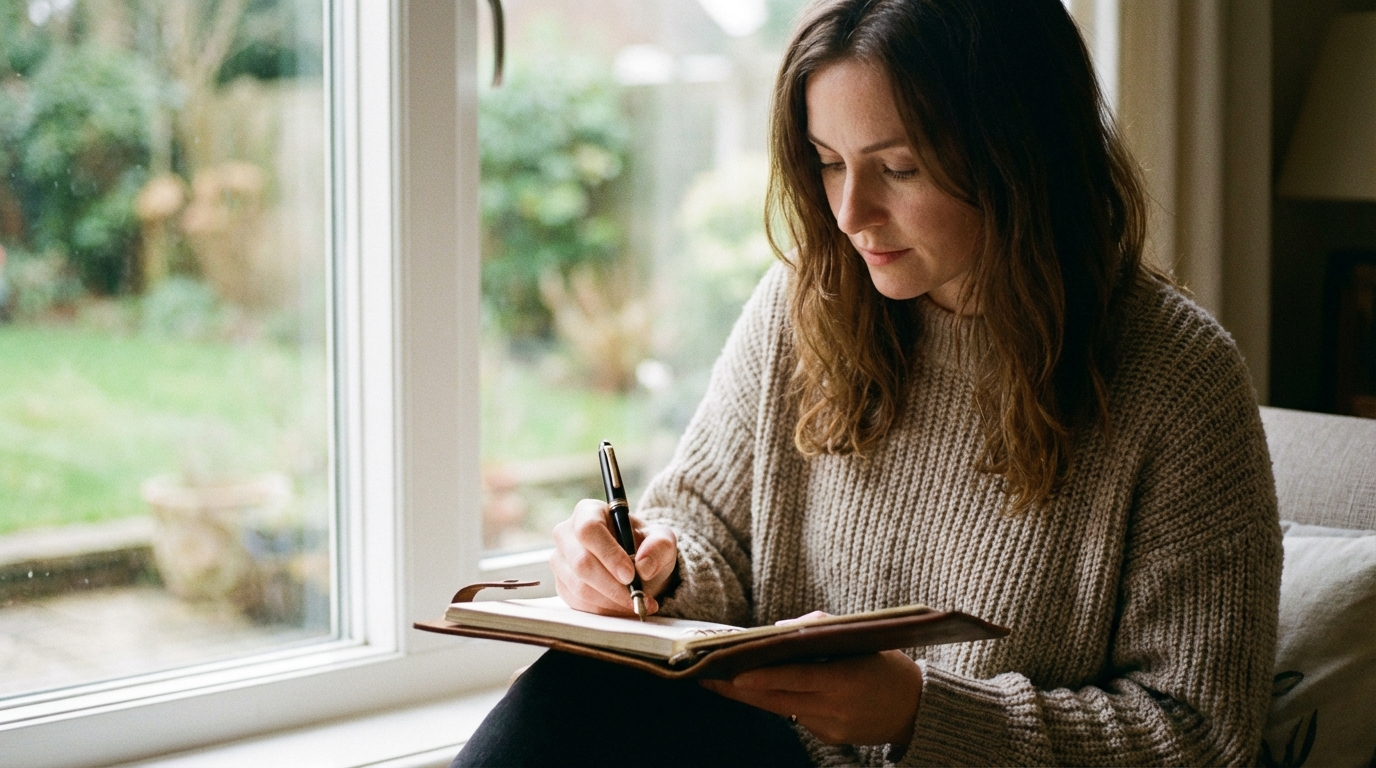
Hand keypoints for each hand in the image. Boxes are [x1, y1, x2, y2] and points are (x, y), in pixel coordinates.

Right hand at [550, 498, 677, 616]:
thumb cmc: (645, 546)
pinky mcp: (562, 585)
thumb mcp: (662, 540)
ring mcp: (560, 561)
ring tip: (637, 603)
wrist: (637, 566)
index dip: (608, 554)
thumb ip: (659, 546)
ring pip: (579, 587)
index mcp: (588, 511)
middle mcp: (567, 533)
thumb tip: (644, 566)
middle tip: (637, 596)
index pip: (589, 529)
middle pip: (581, 562)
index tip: (630, 574)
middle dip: (612, 585)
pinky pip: (578, 603)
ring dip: (611, 601)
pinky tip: (623, 607)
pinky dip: (604, 610)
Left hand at [700, 636, 922, 746]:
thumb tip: (777, 629)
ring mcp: (832, 727)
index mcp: (844, 679)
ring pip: (781, 710)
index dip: (762, 677)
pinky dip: (780, 703)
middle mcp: (836, 708)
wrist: (917, 709)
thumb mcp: (861, 638)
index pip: (795, 678)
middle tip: (706, 676)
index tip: (731, 673)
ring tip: (721, 681)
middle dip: (739, 689)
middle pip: (777, 699)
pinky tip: (760, 691)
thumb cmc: (886, 664)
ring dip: (752, 696)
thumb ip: (819, 628)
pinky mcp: (830, 739)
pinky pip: (798, 718)